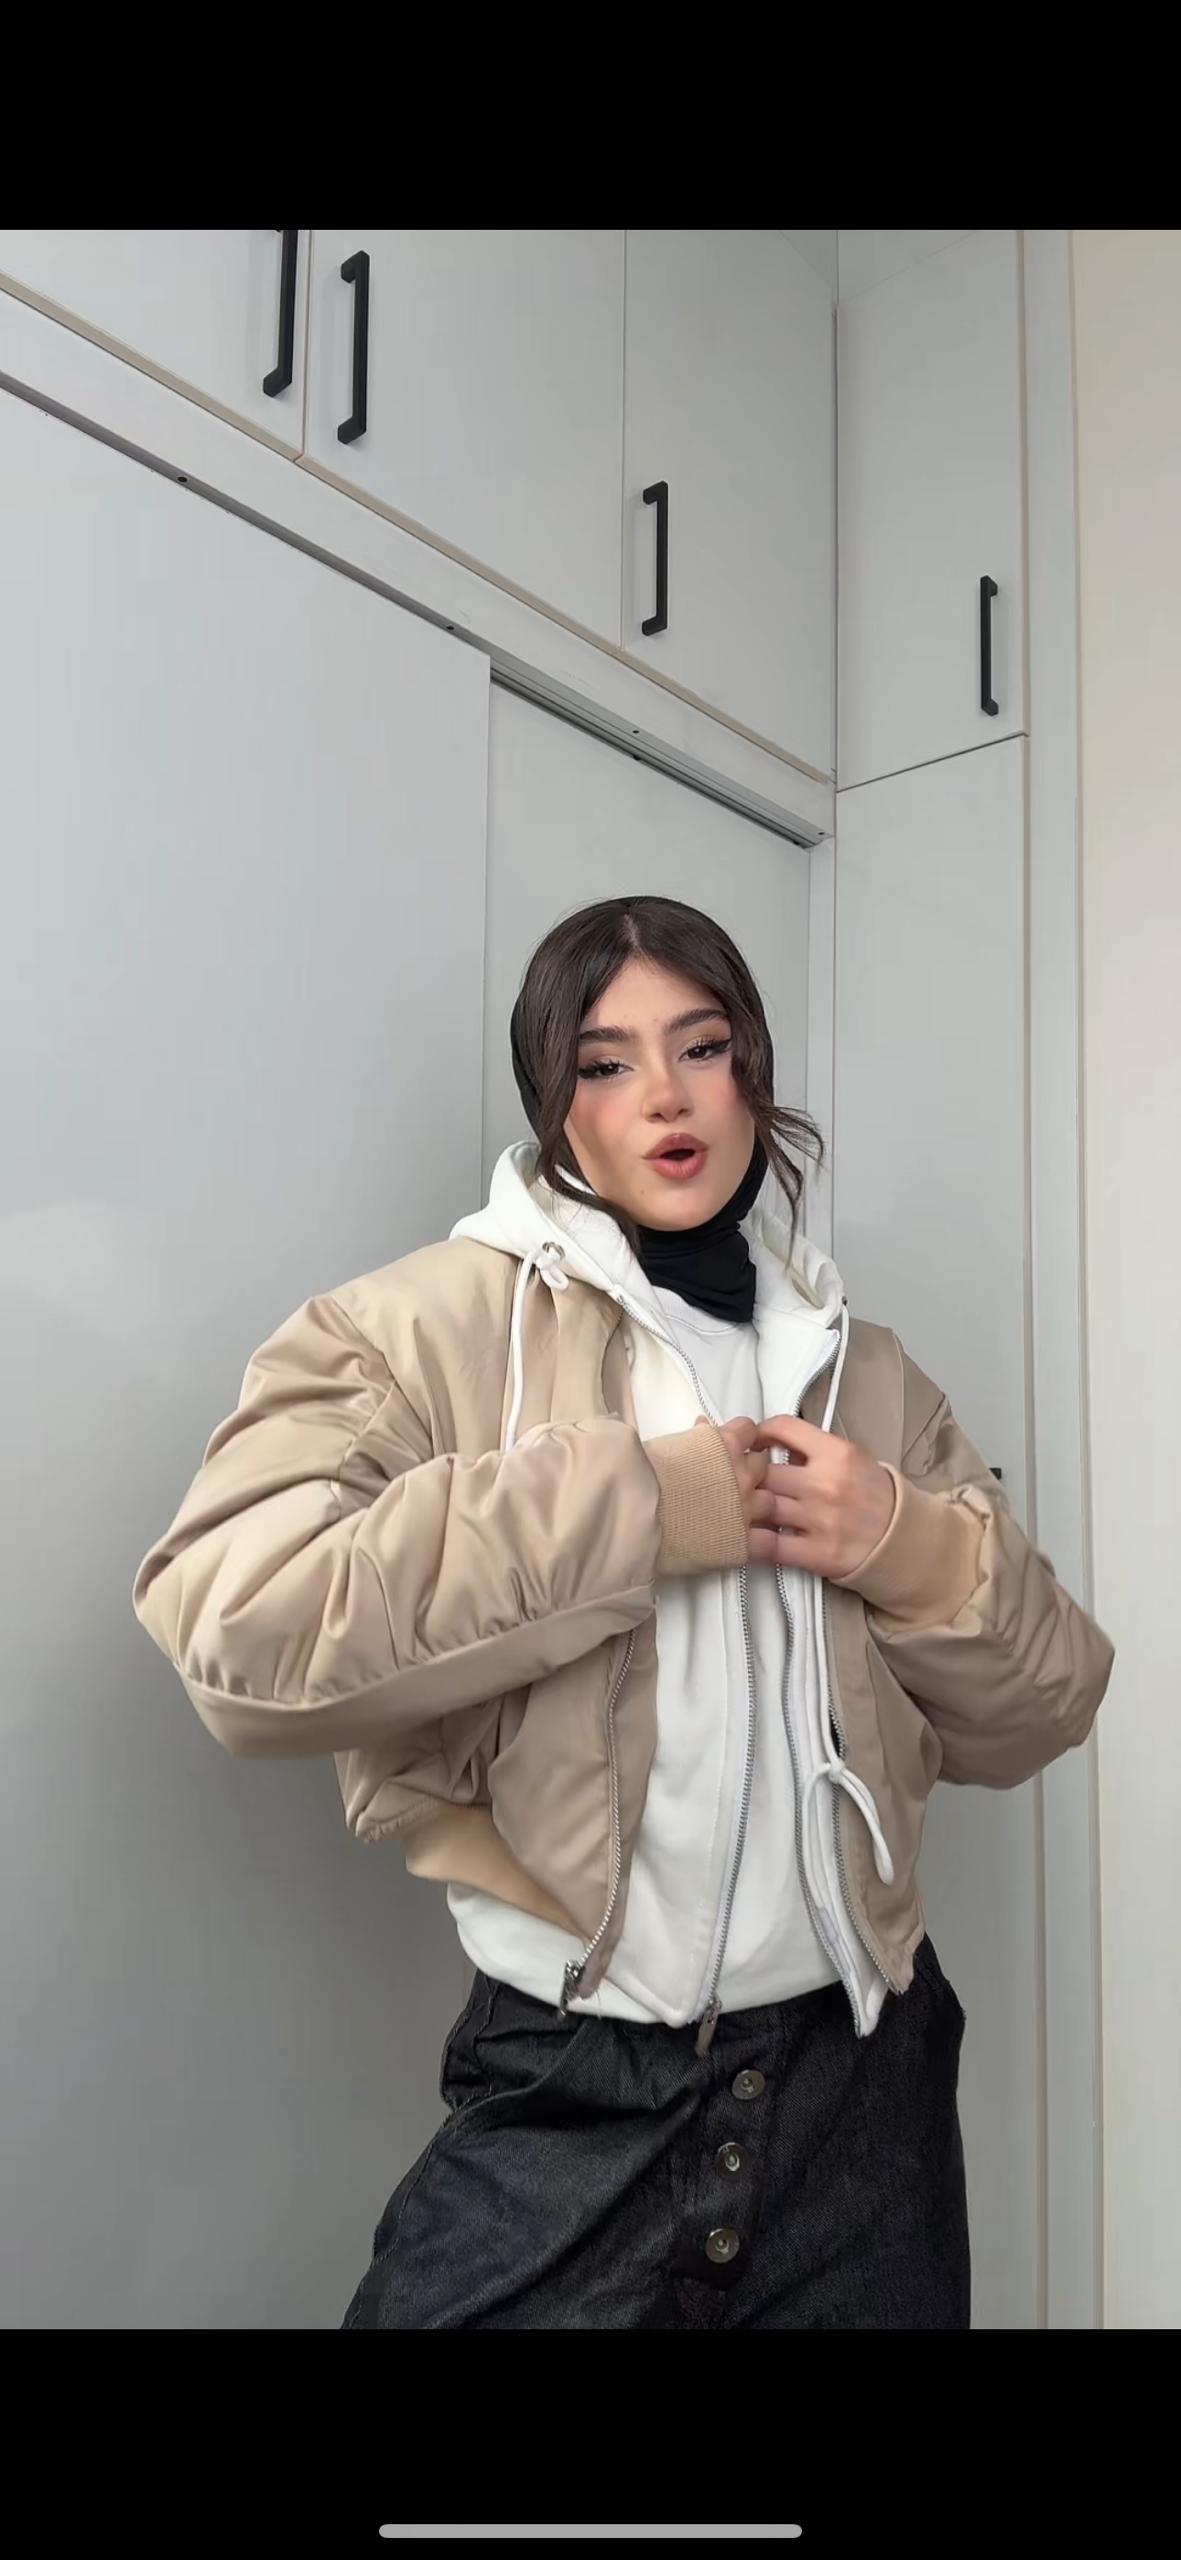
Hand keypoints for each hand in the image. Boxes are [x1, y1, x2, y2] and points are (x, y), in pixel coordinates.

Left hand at [704, 1413, 895, 1576]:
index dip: (759, 1433)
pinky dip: (754, 1541)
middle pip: (763, 1471)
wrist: (903, 1540)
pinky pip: (769, 1545)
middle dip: (747, 1476)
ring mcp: (820, 1520)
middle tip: (738, 1480)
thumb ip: (815, 1449)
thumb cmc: (876, 1497)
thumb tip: (774, 1443)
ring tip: (740, 1508)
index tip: (751, 1442)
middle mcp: (827, 1484)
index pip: (784, 1428)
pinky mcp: (816, 1553)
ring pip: (761, 1507)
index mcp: (838, 1453)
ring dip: (747, 1508)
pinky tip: (750, 1536)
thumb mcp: (854, 1458)